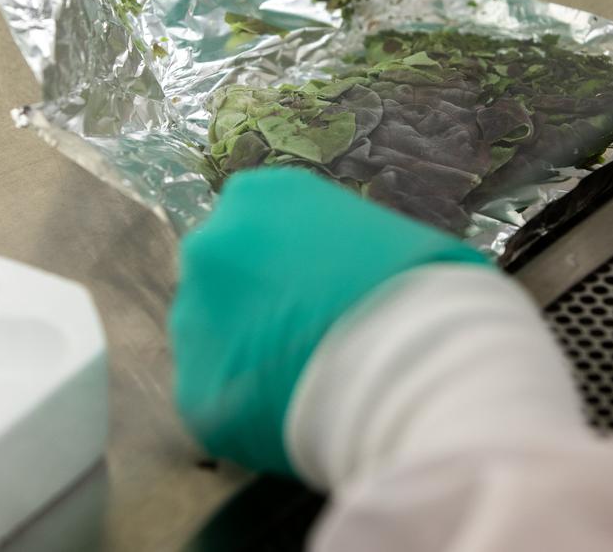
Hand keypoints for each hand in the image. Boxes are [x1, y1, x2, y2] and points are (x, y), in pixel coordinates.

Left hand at [170, 167, 491, 474]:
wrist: (413, 362)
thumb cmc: (418, 285)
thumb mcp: (381, 234)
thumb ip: (336, 246)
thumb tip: (336, 275)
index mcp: (257, 197)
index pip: (252, 227)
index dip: (284, 264)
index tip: (316, 293)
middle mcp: (210, 247)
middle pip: (223, 279)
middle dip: (256, 307)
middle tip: (306, 337)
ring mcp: (193, 319)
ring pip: (212, 340)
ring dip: (246, 357)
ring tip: (303, 382)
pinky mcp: (196, 390)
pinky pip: (218, 399)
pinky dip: (248, 410)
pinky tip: (292, 416)